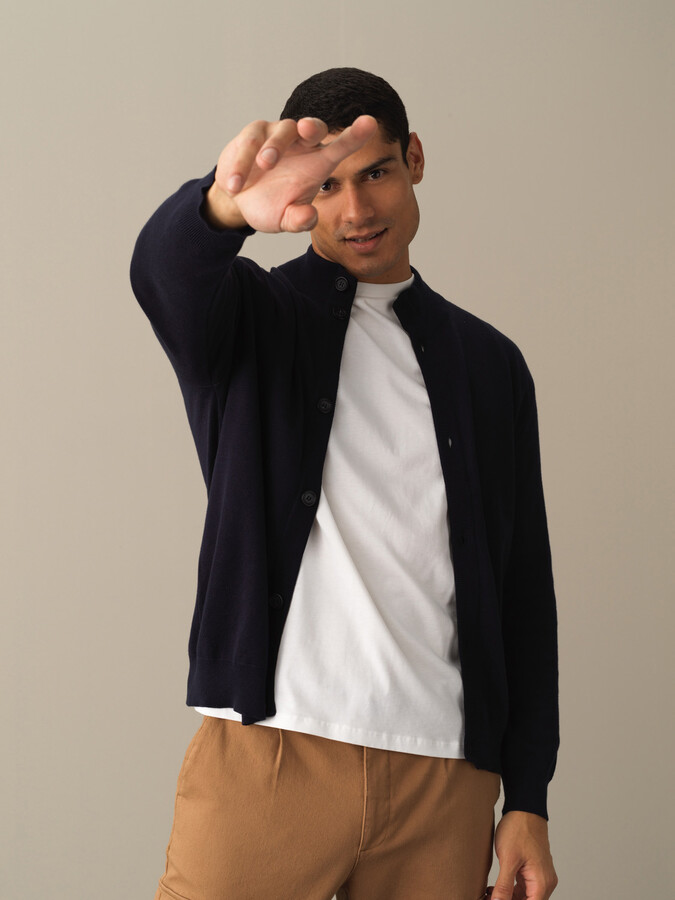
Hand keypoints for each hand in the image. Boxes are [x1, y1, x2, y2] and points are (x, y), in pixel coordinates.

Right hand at [206, 115, 377, 232]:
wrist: (237, 199)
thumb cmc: (271, 205)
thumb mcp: (285, 219)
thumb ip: (298, 221)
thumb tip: (309, 217)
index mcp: (317, 163)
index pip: (340, 147)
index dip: (355, 135)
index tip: (370, 123)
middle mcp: (301, 144)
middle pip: (313, 128)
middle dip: (312, 126)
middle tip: (307, 130)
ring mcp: (277, 135)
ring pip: (281, 132)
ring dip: (272, 147)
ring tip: (263, 166)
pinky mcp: (253, 134)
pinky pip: (250, 142)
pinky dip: (242, 162)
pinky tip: (236, 185)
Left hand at [486, 811, 557, 899]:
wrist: (524, 808)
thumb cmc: (519, 829)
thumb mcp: (508, 859)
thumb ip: (504, 886)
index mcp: (542, 882)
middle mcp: (545, 882)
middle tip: (488, 899)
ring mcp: (540, 875)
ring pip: (525, 897)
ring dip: (508, 898)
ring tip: (489, 895)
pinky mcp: (534, 870)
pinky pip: (523, 887)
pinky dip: (511, 890)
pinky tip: (495, 888)